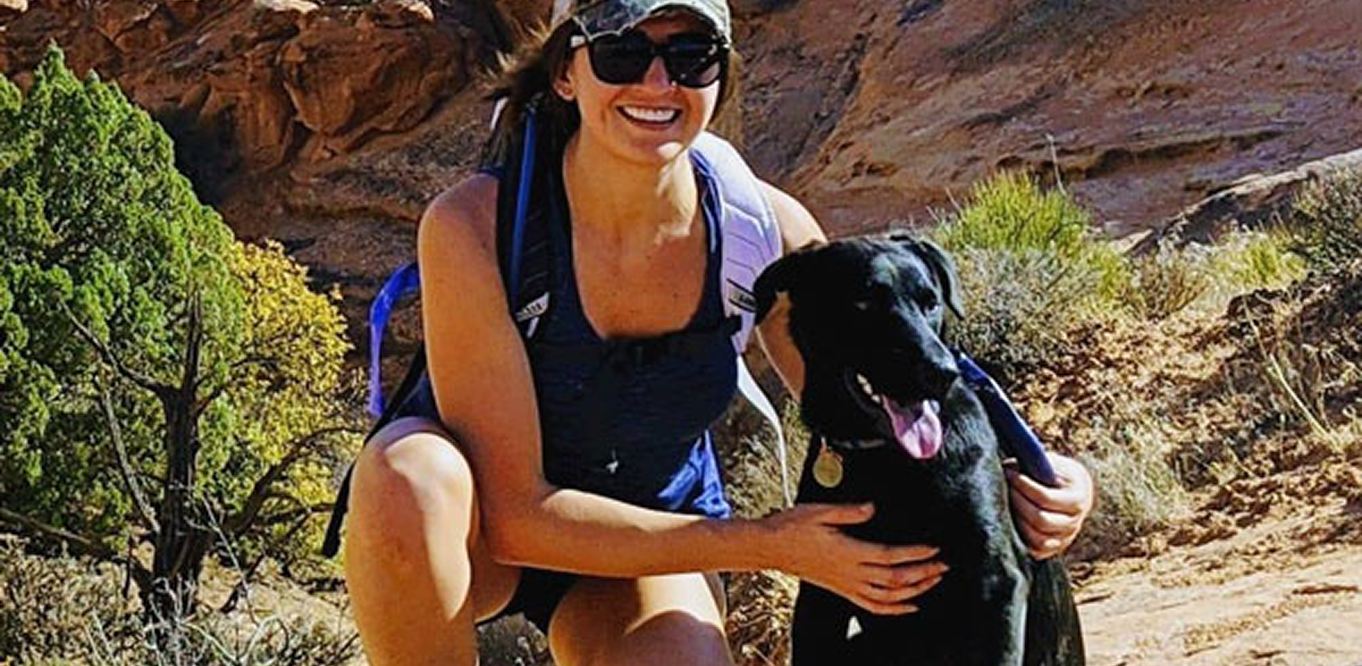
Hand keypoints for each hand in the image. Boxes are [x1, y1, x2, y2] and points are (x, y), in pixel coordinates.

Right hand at [762, 502, 947, 614]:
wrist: (771, 547)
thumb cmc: (793, 526)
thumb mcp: (820, 511)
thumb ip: (849, 511)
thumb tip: (872, 508)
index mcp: (848, 551)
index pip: (889, 556)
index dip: (915, 554)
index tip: (934, 548)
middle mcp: (850, 572)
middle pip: (894, 579)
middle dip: (923, 573)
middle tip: (944, 565)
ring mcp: (846, 584)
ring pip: (888, 596)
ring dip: (914, 591)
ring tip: (933, 581)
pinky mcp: (842, 590)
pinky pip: (871, 606)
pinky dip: (894, 609)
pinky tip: (909, 606)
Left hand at [1004, 453, 1094, 559]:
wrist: (1074, 492)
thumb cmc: (1059, 474)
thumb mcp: (1055, 464)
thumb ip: (1040, 462)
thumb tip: (1014, 464)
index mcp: (1078, 499)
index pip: (1045, 497)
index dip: (1023, 485)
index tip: (1008, 472)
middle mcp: (1075, 522)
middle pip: (1040, 520)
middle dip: (1017, 502)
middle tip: (1003, 487)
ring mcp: (1066, 538)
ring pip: (1038, 539)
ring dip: (1016, 521)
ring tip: (1004, 504)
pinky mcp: (1055, 548)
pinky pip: (1037, 551)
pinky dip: (1022, 539)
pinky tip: (1010, 522)